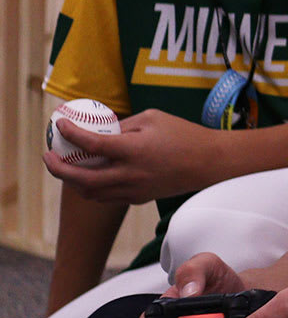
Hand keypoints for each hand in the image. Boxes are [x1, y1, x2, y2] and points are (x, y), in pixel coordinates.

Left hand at [46, 110, 222, 204]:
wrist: (208, 163)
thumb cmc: (183, 135)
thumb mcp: (153, 118)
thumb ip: (123, 125)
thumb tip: (98, 130)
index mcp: (132, 149)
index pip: (90, 143)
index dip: (70, 133)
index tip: (60, 125)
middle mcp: (129, 173)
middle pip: (80, 178)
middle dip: (57, 168)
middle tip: (49, 156)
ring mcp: (133, 189)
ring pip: (89, 192)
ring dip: (73, 180)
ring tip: (67, 167)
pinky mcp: (138, 198)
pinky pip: (106, 197)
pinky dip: (92, 187)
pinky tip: (92, 175)